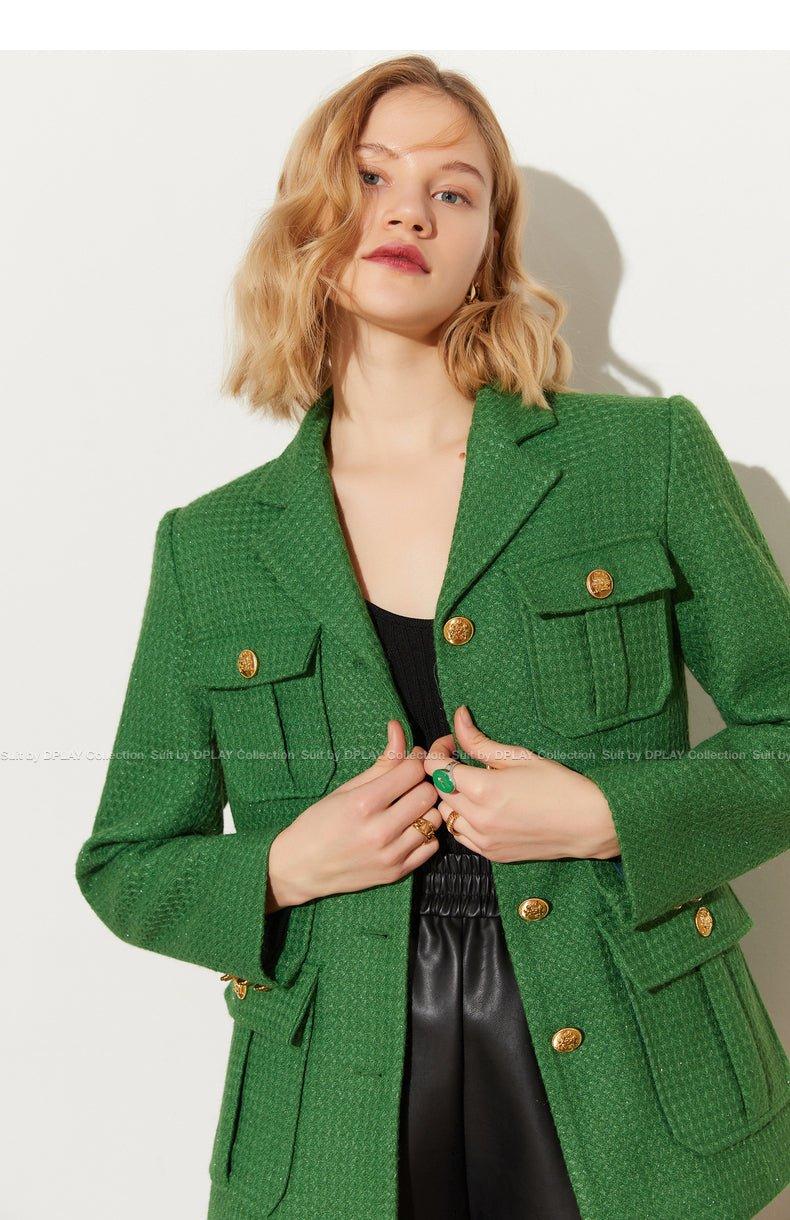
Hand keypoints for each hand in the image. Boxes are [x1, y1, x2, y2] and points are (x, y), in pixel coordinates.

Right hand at [267, 718, 440, 905]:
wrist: (300, 867)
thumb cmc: (319, 822)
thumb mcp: (346, 788)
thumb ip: (381, 762)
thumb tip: (399, 728)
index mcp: (364, 803)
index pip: (412, 771)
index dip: (413, 762)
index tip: (407, 763)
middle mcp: (380, 830)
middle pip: (427, 794)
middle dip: (421, 784)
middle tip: (409, 786)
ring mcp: (390, 854)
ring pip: (434, 820)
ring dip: (425, 810)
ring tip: (409, 808)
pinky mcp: (396, 872)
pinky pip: (431, 846)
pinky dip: (425, 834)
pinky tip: (408, 830)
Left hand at [422, 705, 619, 863]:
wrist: (587, 822)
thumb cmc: (558, 784)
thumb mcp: (518, 756)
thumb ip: (480, 741)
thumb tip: (458, 718)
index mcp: (483, 789)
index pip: (436, 768)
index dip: (438, 751)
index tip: (451, 744)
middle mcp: (478, 818)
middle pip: (439, 791)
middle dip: (444, 772)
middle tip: (462, 761)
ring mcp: (484, 840)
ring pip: (447, 816)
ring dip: (452, 799)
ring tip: (473, 787)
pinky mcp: (492, 854)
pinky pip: (461, 836)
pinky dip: (463, 821)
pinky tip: (482, 810)